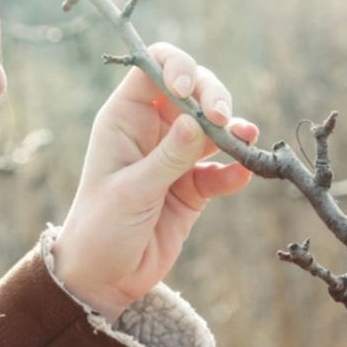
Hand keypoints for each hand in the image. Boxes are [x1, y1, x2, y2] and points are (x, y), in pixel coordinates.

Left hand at [51, 43, 257, 323]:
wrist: (104, 279)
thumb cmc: (101, 229)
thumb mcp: (132, 191)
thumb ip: (168, 157)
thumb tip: (199, 121)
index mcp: (124, 119)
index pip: (155, 68)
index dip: (178, 67)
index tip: (190, 90)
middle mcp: (151, 130)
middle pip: (193, 91)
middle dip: (214, 97)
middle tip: (225, 121)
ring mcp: (174, 157)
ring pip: (213, 127)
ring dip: (232, 130)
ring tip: (245, 140)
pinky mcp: (192, 187)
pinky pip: (220, 169)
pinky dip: (234, 170)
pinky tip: (241, 176)